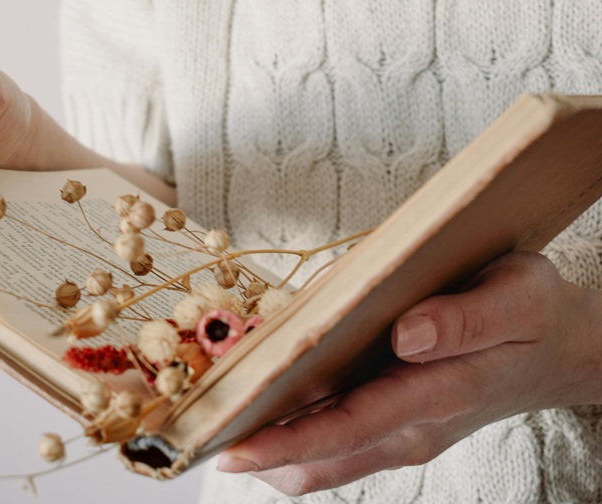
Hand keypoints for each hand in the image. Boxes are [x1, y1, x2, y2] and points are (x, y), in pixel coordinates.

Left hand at [217, 252, 601, 495]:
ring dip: (272, 451)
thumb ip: (464, 320)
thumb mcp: (518, 297)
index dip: (286, 441)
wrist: (560, 349)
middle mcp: (412, 426)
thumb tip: (405, 335)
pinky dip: (297, 442)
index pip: (347, 427)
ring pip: (324, 463)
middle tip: (199, 433)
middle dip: (259, 451)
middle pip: (322, 457)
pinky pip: (337, 451)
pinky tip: (269, 414)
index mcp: (438, 394)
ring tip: (221, 424)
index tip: (230, 447)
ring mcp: (403, 433)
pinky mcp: (397, 427)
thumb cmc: (535, 315)